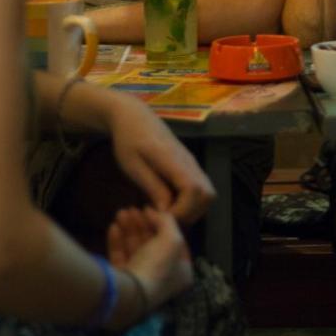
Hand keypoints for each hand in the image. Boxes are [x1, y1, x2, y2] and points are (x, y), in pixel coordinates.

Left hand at [107, 95, 214, 222]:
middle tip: (163, 219)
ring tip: (166, 213)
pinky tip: (169, 204)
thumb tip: (166, 210)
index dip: (181, 210)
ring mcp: (192, 164)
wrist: (134, 117)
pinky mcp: (190, 166)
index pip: (193, 190)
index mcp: (173, 159)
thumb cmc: (128, 139)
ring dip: (191, 210)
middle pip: (207, 195)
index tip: (160, 216)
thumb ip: (152, 186)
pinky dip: (190, 203)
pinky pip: (200, 189)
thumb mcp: (132, 165)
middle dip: (189, 214)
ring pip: (207, 194)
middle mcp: (189, 162)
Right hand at [111, 207, 193, 317]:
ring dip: (128, 228)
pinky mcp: (122, 278)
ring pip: (134, 247)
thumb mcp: (172, 240)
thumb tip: (155, 211)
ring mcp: (140, 278)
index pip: (173, 242)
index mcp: (181, 271)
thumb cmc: (157, 266)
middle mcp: (162, 275)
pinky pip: (120, 256)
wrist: (129, 292)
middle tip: (132, 208)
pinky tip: (114, 226)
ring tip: (121, 212)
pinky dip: (117, 240)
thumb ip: (167, 221)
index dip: (163, 223)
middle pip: (152, 243)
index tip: (150, 209)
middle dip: (142, 223)